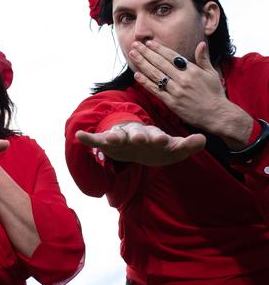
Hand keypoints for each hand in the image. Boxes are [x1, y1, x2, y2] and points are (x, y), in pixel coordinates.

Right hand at [76, 121, 205, 165]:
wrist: (136, 144)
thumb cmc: (155, 148)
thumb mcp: (172, 150)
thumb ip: (187, 146)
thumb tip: (204, 139)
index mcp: (153, 135)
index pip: (157, 136)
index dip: (158, 138)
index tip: (161, 140)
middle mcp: (136, 134)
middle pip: (137, 134)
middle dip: (138, 136)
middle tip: (140, 138)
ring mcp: (120, 137)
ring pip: (117, 136)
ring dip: (114, 136)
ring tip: (110, 137)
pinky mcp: (106, 143)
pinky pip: (96, 140)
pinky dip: (88, 138)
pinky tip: (79, 136)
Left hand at [129, 40, 251, 146]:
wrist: (217, 115)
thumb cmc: (214, 94)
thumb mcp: (211, 73)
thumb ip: (204, 59)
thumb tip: (201, 44)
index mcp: (192, 70)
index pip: (172, 56)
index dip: (159, 49)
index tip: (148, 42)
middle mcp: (183, 79)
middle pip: (160, 63)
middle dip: (146, 53)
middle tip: (135, 45)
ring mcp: (176, 91)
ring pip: (156, 75)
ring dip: (143, 64)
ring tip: (132, 55)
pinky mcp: (172, 103)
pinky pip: (156, 91)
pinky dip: (146, 82)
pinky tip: (137, 75)